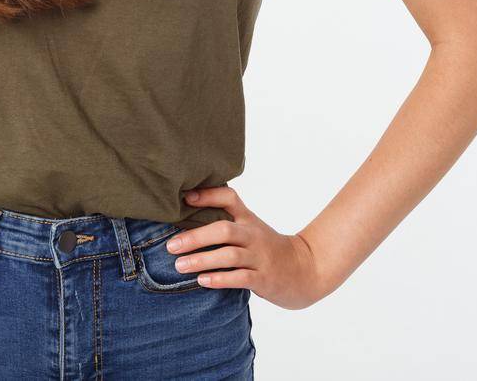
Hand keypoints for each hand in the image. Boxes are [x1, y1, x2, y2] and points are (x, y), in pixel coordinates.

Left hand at [168, 185, 336, 310]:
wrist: (305, 270)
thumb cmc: (268, 248)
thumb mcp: (251, 228)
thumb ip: (227, 220)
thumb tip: (186, 211)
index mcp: (248, 219)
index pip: (229, 198)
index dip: (207, 195)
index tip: (184, 198)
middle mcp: (253, 235)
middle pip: (224, 229)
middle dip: (195, 237)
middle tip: (171, 246)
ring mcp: (260, 257)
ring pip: (229, 255)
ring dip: (202, 260)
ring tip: (180, 265)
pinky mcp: (264, 278)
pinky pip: (240, 277)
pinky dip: (220, 279)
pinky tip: (202, 281)